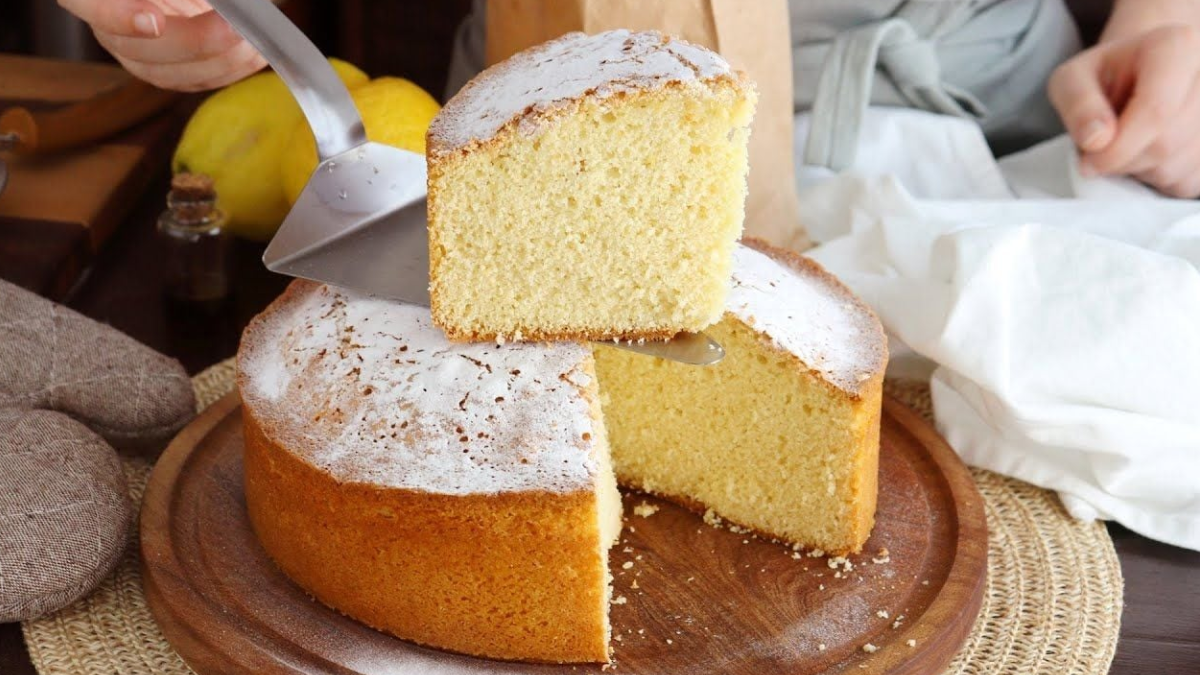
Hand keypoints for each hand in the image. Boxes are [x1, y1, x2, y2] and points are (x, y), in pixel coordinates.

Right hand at [58, 0, 266, 91]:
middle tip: (233, 29)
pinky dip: (229, 71)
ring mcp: (137, 55)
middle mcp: (110, 29)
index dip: (118, 17)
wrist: (181, 0)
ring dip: (219, 63)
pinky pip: (193, 81)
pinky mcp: (166, 71)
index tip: (154, 22)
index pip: (90, 5)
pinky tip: (256, 55)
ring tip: (253, 43)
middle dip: (195, 43)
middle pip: (139, 50)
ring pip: (168, 75)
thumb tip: (222, 2)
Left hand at [1048, 25, 1199, 197]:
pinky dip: (1160, 181)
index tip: (1090, 161)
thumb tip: (1096, 141)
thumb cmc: (1102, 77)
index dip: (1118, 147)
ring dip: (1141, 171)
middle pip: (1167, 143)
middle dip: (1125, 160)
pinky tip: (1148, 155)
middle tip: (1103, 149)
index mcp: (1177, 46)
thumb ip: (1078, 104)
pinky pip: (1189, 181)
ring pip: (1180, 166)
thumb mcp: (1072, 79)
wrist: (1137, 78)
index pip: (1157, 110)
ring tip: (1128, 145)